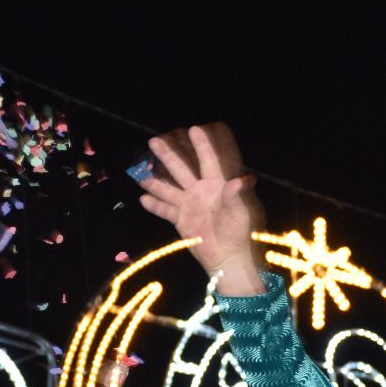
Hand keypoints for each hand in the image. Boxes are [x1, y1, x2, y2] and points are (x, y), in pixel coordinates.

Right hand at [137, 123, 265, 293]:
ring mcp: (189, 205)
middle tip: (154, 141)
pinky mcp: (181, 220)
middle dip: (168, 155)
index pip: (208, 161)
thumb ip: (237, 196)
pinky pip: (165, 210)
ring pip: (168, 188)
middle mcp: (200, 191)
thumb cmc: (239, 232)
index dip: (202, 146)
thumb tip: (244, 179)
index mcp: (217, 185)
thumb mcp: (240, 213)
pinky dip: (154, 205)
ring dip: (155, 182)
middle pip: (181, 169)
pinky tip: (143, 198)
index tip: (194, 129)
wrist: (228, 257)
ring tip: (142, 175)